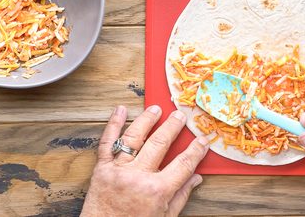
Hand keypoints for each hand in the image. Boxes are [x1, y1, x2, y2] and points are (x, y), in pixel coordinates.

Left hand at [81, 105, 209, 216]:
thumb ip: (180, 196)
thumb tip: (196, 178)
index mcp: (157, 191)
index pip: (182, 164)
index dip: (195, 151)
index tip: (203, 139)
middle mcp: (138, 177)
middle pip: (160, 144)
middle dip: (173, 127)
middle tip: (181, 115)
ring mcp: (118, 170)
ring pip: (134, 137)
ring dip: (147, 120)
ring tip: (156, 109)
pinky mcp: (101, 169)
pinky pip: (107, 142)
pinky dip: (113, 124)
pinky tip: (120, 110)